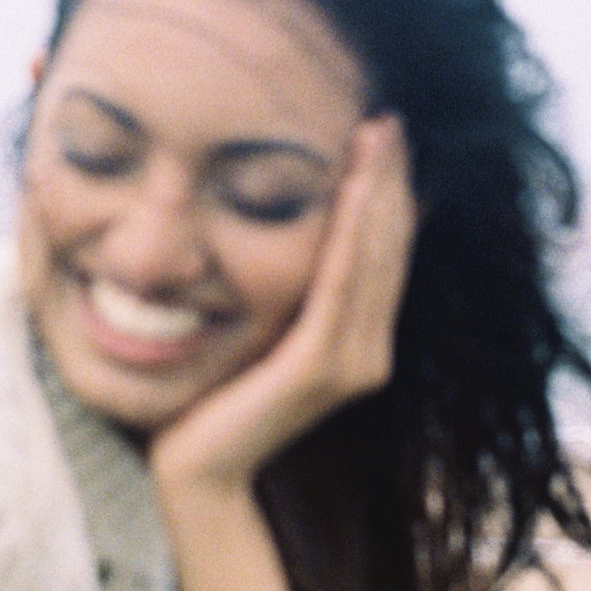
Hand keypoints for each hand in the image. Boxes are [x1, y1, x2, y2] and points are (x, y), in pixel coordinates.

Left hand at [146, 115, 417, 493]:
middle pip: (390, 247)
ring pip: (375, 258)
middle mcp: (368, 352)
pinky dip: (355, 231)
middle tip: (391, 117)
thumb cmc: (212, 400)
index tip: (386, 133)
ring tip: (381, 134)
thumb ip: (282, 294)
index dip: (392, 193)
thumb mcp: (255, 331)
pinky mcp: (321, 368)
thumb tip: (280, 236)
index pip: (385, 253)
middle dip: (394, 178)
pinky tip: (358, 184)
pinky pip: (343, 285)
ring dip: (381, 190)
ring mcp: (352, 363)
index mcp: (357, 341)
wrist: (196, 474)